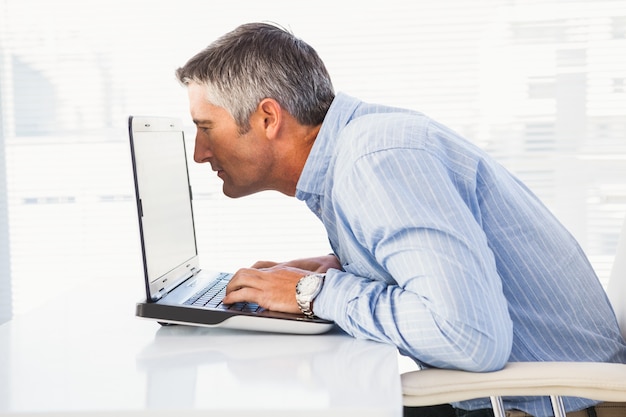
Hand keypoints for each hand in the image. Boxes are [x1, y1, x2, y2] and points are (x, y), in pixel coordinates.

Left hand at [223, 255, 339, 312]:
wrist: (318, 291)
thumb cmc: (314, 288)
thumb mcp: (300, 279)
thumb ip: (291, 282)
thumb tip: (290, 290)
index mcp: (279, 270)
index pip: (257, 269)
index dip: (246, 275)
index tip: (241, 281)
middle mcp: (270, 275)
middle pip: (244, 272)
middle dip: (234, 280)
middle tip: (230, 288)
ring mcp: (267, 285)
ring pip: (240, 280)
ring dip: (230, 288)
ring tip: (226, 296)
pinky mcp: (266, 296)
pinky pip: (243, 294)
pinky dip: (232, 297)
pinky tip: (228, 302)